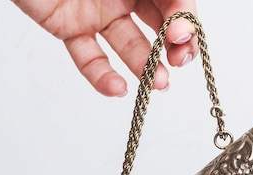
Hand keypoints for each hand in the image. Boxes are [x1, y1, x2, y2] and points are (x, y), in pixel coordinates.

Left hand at [13, 0, 199, 95]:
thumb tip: (181, 3)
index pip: (173, 1)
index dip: (183, 18)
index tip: (182, 34)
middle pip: (157, 25)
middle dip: (173, 47)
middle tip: (178, 62)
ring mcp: (97, 13)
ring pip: (126, 45)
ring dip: (145, 66)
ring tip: (157, 84)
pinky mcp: (69, 29)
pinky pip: (88, 57)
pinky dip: (101, 77)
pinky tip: (118, 88)